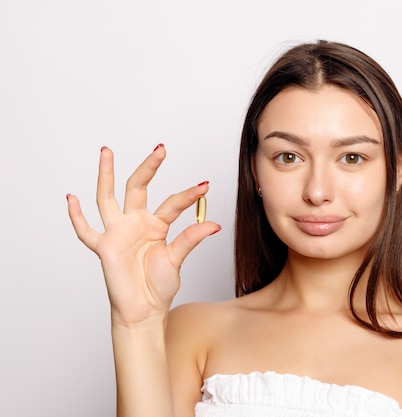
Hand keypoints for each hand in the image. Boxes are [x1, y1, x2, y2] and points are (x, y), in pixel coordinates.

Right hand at [67, 145, 220, 325]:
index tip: (205, 186)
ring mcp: (118, 232)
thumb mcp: (177, 259)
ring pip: (108, 198)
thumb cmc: (159, 286)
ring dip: (106, 175)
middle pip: (139, 187)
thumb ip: (190, 239)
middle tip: (161, 149)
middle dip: (149, 167)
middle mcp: (136, 223)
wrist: (144, 310)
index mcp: (156, 224)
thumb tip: (213, 224)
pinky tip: (71, 198)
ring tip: (107, 151)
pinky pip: (86, 230)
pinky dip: (76, 216)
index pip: (172, 203)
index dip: (189, 195)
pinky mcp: (104, 246)